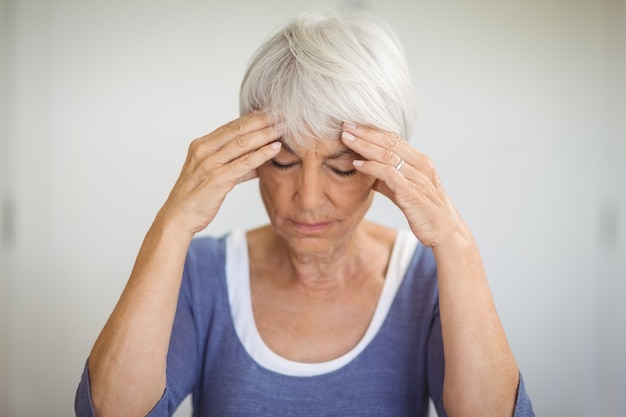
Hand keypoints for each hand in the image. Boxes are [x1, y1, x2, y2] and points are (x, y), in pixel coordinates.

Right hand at [159, 112, 282, 234]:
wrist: (179, 217)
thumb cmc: (196, 198)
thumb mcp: (215, 175)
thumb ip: (235, 165)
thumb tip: (258, 160)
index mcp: (201, 146)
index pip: (231, 126)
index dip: (252, 118)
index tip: (270, 112)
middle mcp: (204, 150)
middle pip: (238, 129)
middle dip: (261, 121)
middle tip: (281, 114)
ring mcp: (210, 164)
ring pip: (242, 143)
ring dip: (265, 134)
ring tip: (282, 128)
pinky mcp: (217, 178)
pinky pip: (244, 162)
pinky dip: (262, 154)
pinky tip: (275, 148)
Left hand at [341, 123, 466, 247]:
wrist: (445, 233)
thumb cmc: (424, 212)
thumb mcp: (403, 191)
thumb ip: (387, 180)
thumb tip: (367, 171)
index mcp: (419, 161)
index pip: (393, 138)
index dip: (372, 130)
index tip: (352, 124)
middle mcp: (420, 165)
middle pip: (389, 140)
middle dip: (365, 131)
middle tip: (344, 124)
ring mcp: (417, 177)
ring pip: (387, 154)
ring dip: (364, 145)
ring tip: (345, 138)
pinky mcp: (411, 192)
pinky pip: (388, 173)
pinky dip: (371, 167)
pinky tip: (357, 164)